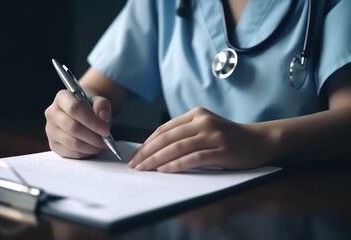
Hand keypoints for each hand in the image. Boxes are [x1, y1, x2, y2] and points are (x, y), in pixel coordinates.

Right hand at [45, 90, 111, 157]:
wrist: (85, 115)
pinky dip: (85, 153)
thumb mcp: (100, 102)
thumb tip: (104, 117)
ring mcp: (51, 130)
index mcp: (62, 98)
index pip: (74, 108)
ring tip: (102, 145)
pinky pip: (71, 153)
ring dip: (91, 147)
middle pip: (72, 128)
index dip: (91, 121)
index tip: (105, 130)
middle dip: (93, 137)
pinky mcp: (53, 145)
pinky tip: (94, 149)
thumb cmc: (91, 108)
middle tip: (106, 140)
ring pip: (72, 143)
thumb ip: (102, 105)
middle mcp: (52, 113)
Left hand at [128, 107, 274, 171]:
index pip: (165, 128)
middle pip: (168, 138)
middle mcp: (203, 121)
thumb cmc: (228, 137)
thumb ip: (185, 134)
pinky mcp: (221, 150)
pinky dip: (177, 164)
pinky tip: (165, 171)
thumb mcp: (205, 128)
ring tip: (145, 169)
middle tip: (135, 165)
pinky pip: (193, 157)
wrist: (258, 140)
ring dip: (158, 160)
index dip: (147, 142)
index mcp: (196, 114)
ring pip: (177, 147)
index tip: (136, 155)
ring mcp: (213, 135)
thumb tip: (157, 150)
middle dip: (148, 152)